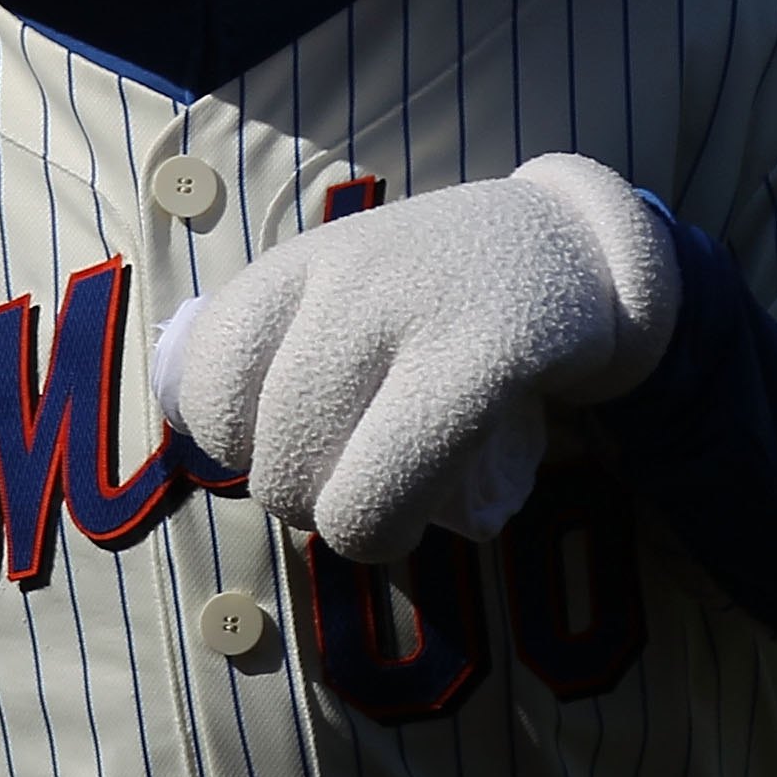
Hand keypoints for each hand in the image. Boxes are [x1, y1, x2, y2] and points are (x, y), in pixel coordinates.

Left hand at [156, 155, 677, 563]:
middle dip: (304, 494)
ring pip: (323, 493)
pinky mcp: (487, 359)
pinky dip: (397, 530)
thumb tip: (200, 431)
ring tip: (396, 485)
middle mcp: (344, 280)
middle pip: (267, 459)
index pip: (203, 388)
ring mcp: (414, 313)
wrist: (577, 247)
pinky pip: (394, 494)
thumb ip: (271, 345)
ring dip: (357, 521)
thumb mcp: (340, 286)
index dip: (235, 441)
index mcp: (296, 264)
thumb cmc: (438, 291)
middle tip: (357, 468)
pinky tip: (433, 507)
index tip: (286, 432)